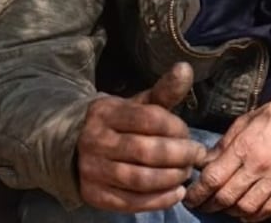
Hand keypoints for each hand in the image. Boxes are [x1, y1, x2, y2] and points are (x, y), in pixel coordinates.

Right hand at [77, 62, 208, 212]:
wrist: (74, 146)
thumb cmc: (120, 123)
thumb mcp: (138, 104)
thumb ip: (164, 90)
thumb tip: (186, 68)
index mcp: (106, 112)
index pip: (149, 119)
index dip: (176, 128)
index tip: (190, 134)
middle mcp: (95, 141)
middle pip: (146, 151)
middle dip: (179, 155)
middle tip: (196, 156)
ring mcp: (92, 170)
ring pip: (139, 179)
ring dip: (171, 178)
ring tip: (186, 174)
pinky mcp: (94, 195)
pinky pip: (130, 202)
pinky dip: (158, 200)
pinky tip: (176, 194)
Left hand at [184, 88, 270, 219]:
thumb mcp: (244, 122)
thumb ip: (223, 145)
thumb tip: (204, 164)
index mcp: (245, 146)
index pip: (213, 179)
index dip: (197, 193)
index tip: (190, 197)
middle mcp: (261, 164)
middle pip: (227, 197)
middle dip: (209, 205)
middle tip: (202, 205)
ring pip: (246, 208)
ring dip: (230, 212)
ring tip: (224, 208)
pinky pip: (270, 209)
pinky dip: (254, 216)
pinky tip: (245, 212)